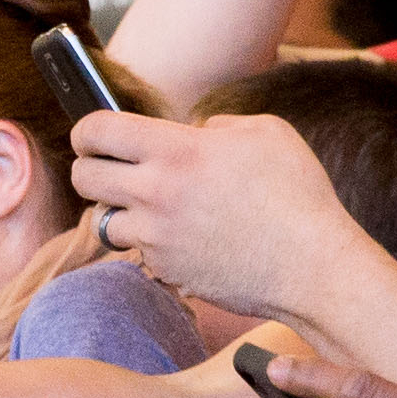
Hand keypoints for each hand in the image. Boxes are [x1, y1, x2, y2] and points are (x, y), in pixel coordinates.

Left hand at [68, 110, 384, 321]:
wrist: (312, 267)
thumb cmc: (298, 194)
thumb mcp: (266, 132)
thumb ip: (216, 126)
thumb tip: (191, 133)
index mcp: (177, 151)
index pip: (97, 131)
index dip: (86, 130)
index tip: (90, 137)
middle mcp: (156, 194)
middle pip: (83, 177)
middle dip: (89, 169)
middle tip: (109, 169)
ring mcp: (157, 238)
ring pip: (104, 221)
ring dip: (120, 211)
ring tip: (151, 206)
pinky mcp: (166, 271)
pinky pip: (139, 252)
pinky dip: (151, 244)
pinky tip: (185, 238)